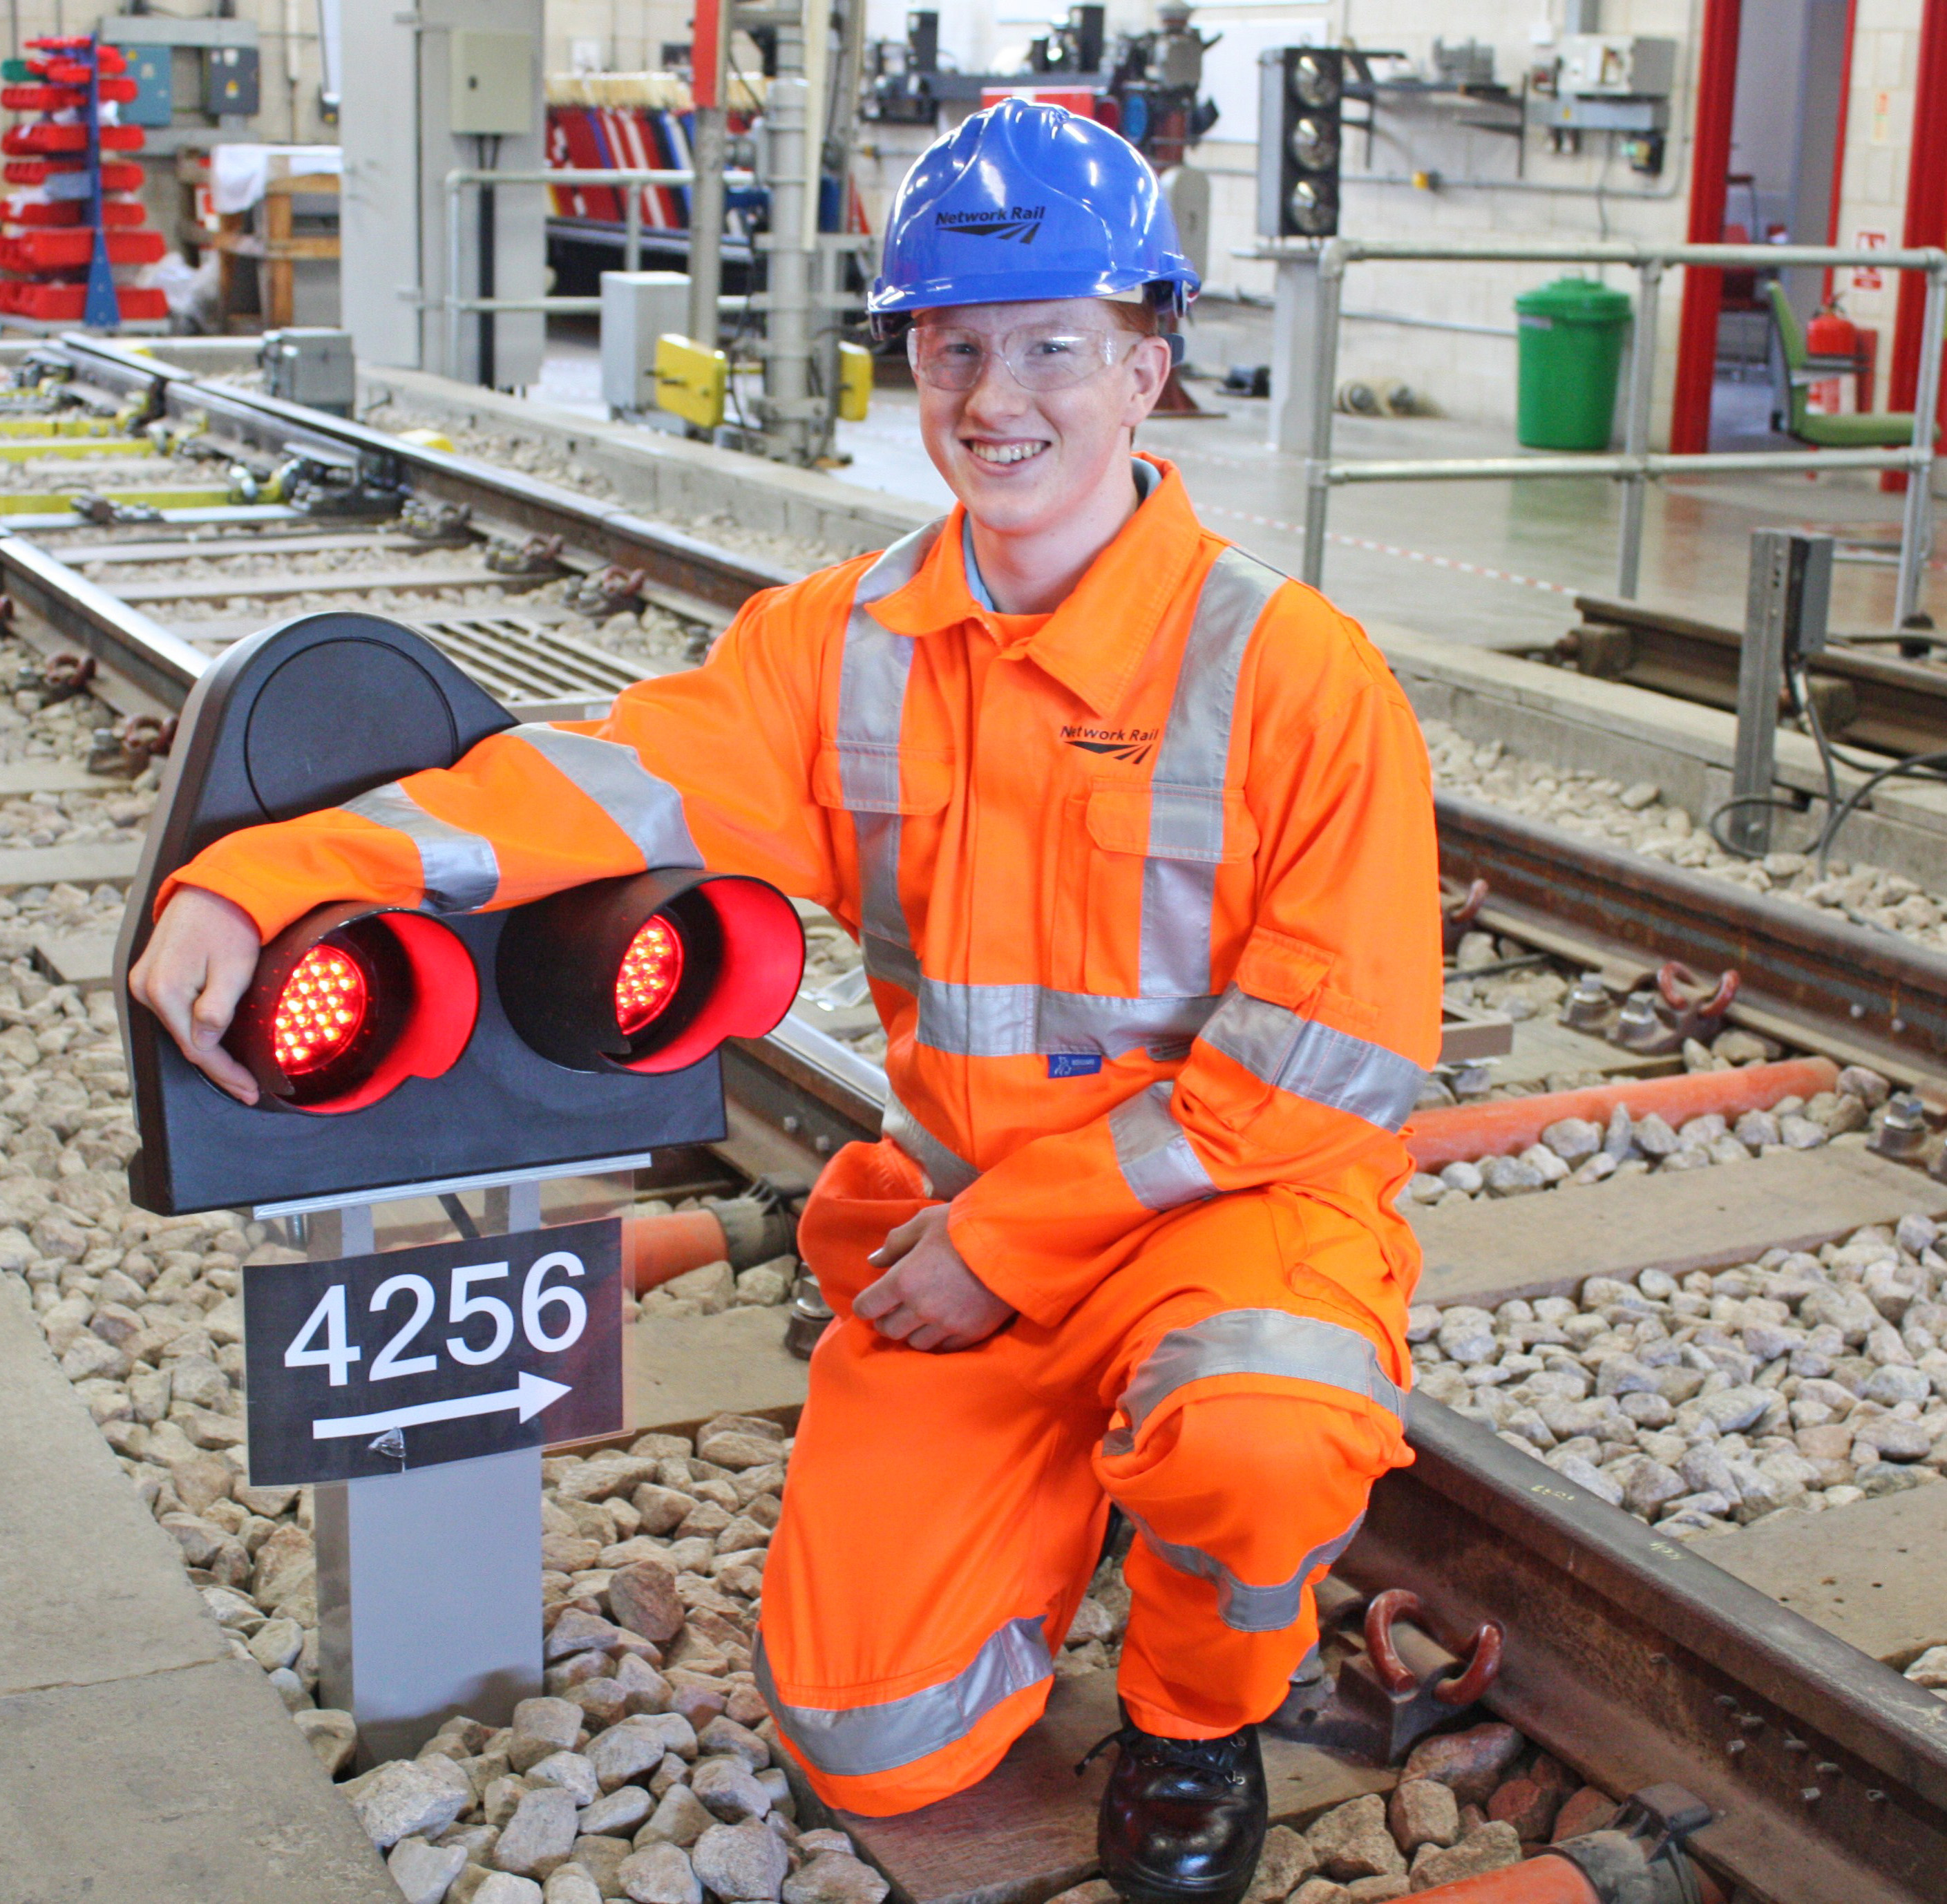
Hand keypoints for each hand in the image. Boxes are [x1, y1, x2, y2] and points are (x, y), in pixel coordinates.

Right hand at [127, 885, 263, 1103]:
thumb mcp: (233, 969)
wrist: (215, 888)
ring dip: (208, 1051)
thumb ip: (216, 1010)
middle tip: (247, 1089)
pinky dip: (197, 1030)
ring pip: (180, 1029)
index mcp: (164, 989)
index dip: (225, 1074)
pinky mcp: (153, 976)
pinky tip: (215, 1043)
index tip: (248, 1090)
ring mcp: (145, 982)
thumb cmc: (230, 924)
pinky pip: (176, 1012)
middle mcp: (145, 988)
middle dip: (219, 1068)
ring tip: (237, 1074)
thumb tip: (204, 1044)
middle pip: (186, 1042)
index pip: (196, 1048)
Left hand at [853, 1205, 1016, 1352]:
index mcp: (903, 1281)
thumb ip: (896, 1243)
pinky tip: (943, 1324)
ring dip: (913, 1331)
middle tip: (895, 1308)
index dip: (866, 1304)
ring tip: (921, 1317)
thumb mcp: (924, 1222)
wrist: (1013, 1242)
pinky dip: (939, 1338)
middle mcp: (921, 1308)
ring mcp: (946, 1324)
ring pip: (915, 1343)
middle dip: (887, 1319)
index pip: (867, 1307)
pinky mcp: (970, 1333)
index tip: (873, 1299)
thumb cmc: (963, 1226)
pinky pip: (944, 1348)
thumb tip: (874, 1261)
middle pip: (889, 1330)